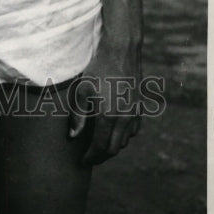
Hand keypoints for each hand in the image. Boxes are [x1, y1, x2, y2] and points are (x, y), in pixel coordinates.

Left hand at [68, 40, 141, 165]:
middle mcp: (125, 118)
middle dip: (101, 156)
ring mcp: (135, 113)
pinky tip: (114, 132)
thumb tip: (73, 136)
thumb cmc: (98, 68)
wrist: (121, 51)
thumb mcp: (82, 90)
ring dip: (112, 146)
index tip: (82, 162)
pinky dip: (124, 136)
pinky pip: (134, 130)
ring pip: (125, 140)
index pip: (100, 147)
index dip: (91, 157)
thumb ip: (78, 115)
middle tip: (89, 158)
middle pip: (114, 148)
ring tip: (99, 145)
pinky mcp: (140, 107)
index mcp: (109, 116)